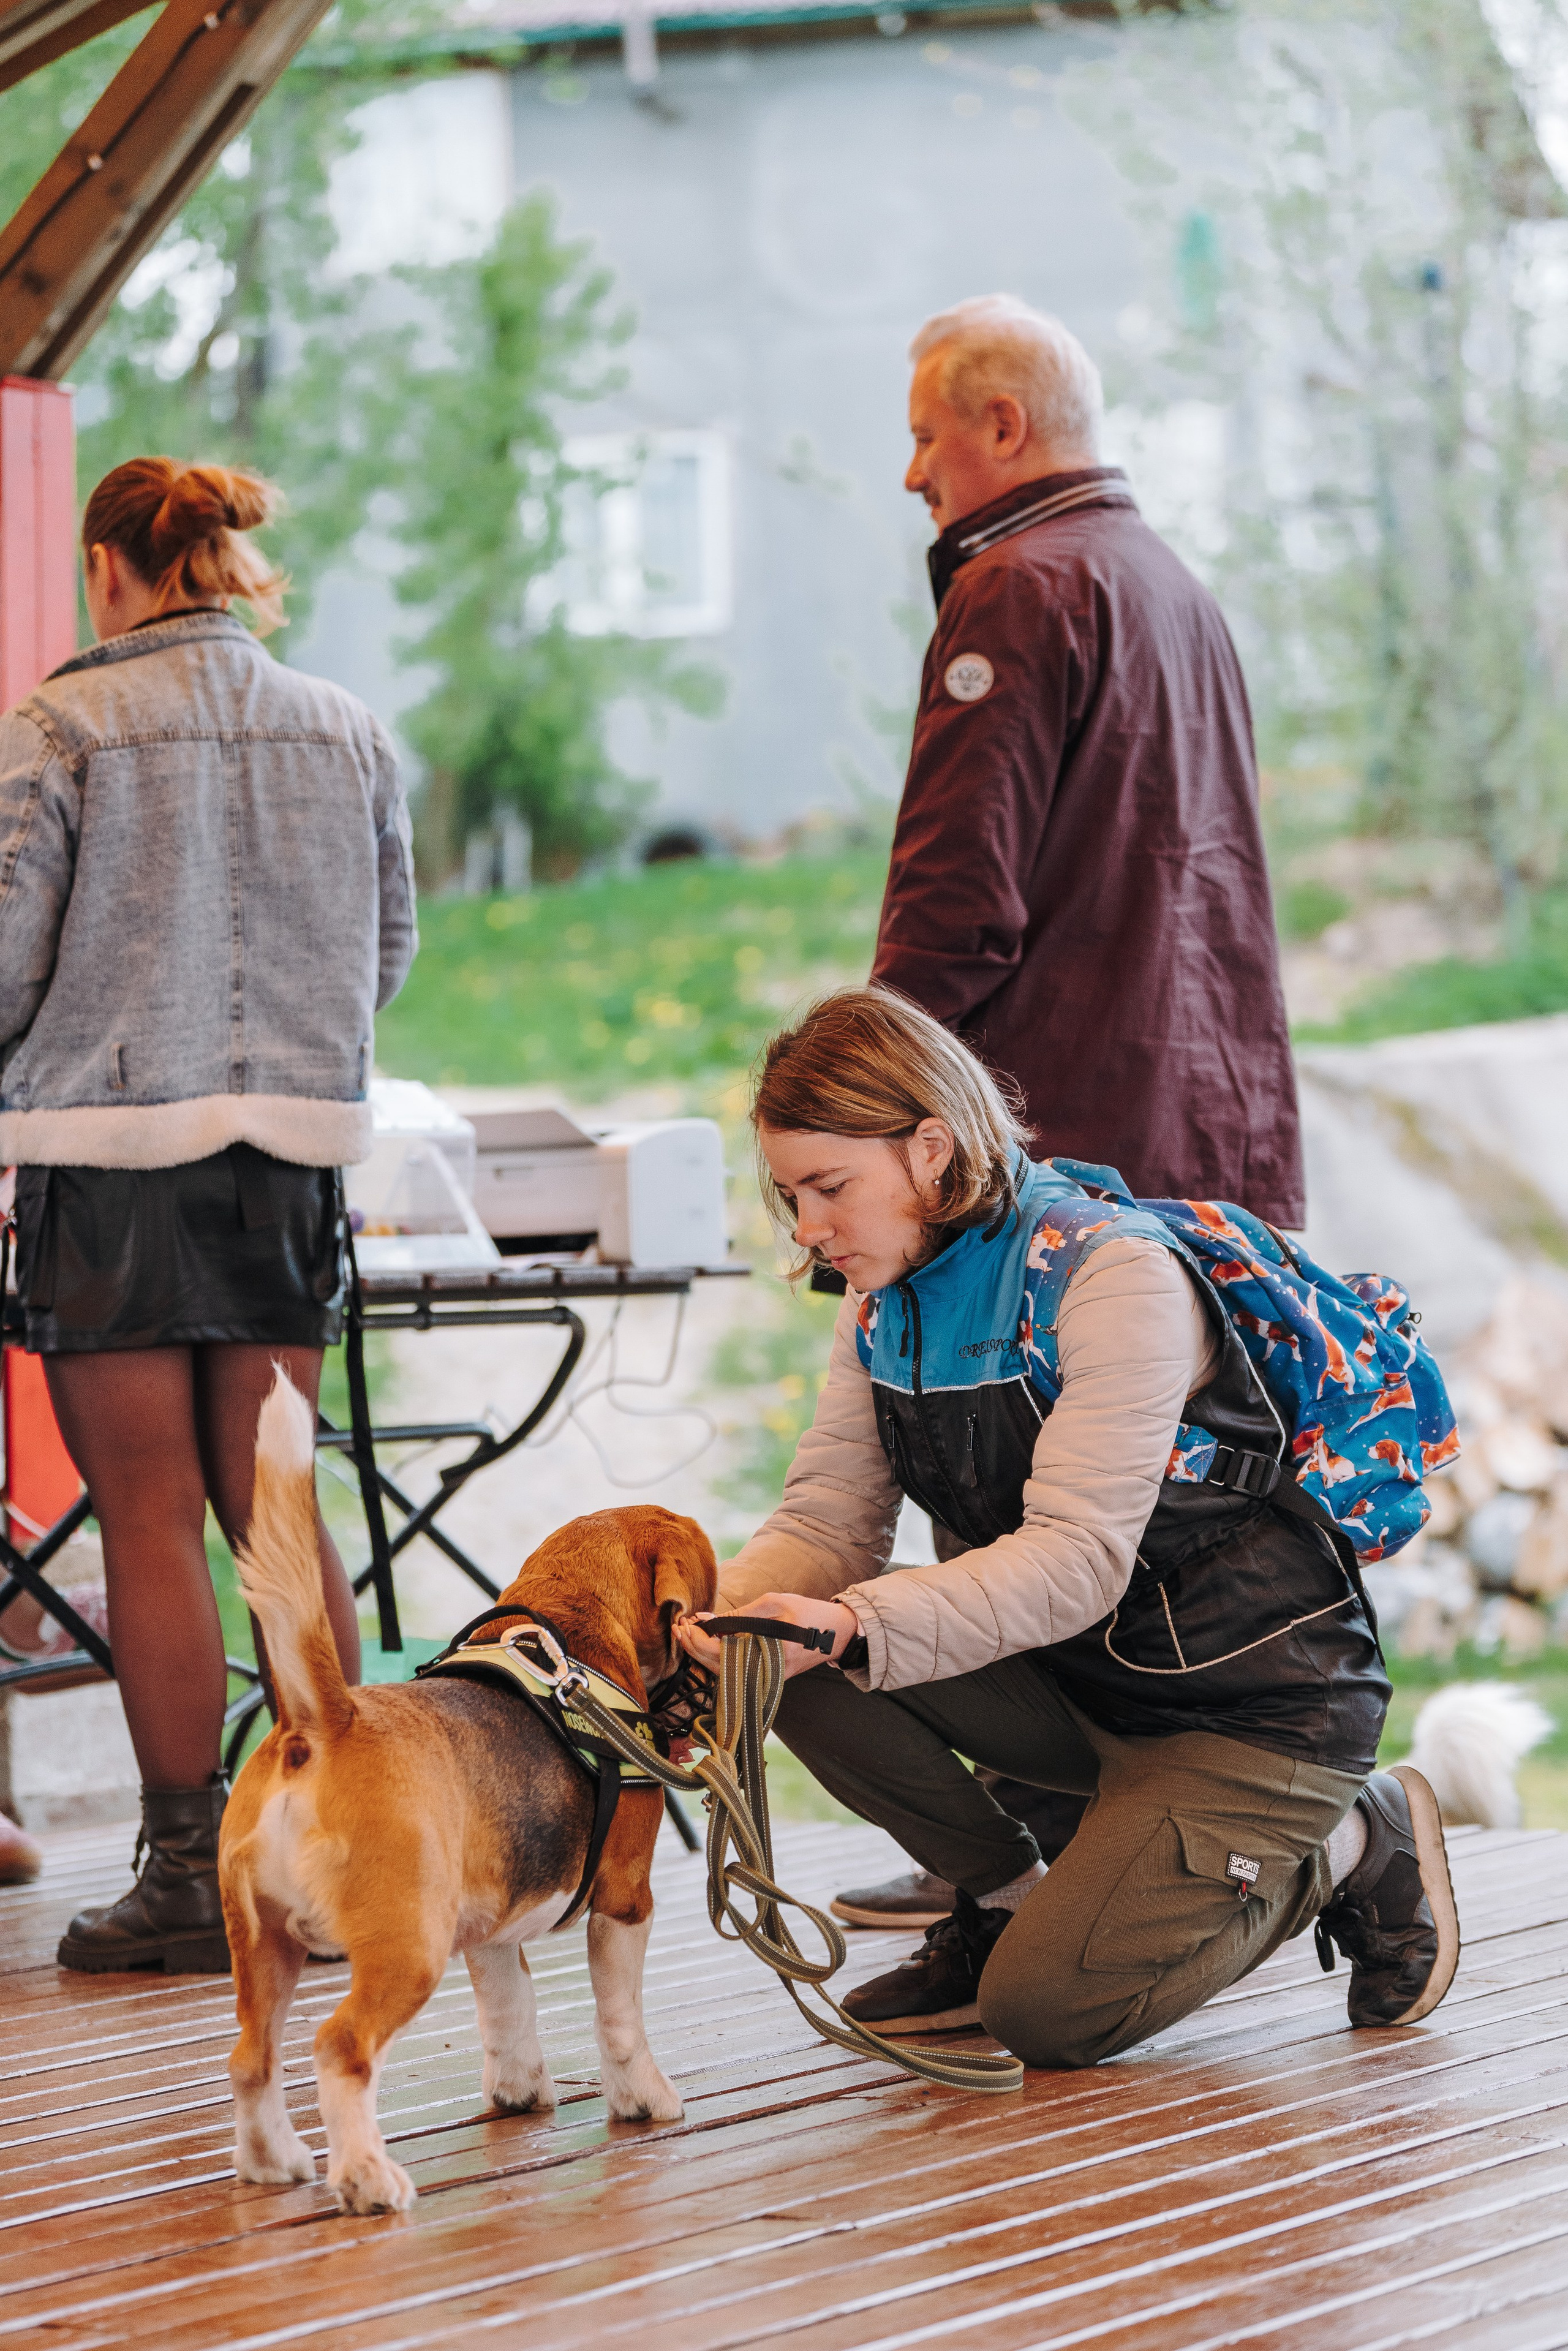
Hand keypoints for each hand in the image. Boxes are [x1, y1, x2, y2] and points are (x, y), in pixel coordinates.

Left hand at [676, 1595, 859, 1681]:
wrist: (838, 1633)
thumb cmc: (808, 1614)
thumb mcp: (773, 1604)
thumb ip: (739, 1615)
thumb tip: (706, 1619)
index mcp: (766, 1655)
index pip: (719, 1654)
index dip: (698, 1640)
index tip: (685, 1623)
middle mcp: (762, 1673)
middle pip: (716, 1667)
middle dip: (693, 1647)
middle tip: (679, 1627)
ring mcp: (764, 1678)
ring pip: (723, 1672)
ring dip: (702, 1652)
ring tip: (688, 1631)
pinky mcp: (764, 1675)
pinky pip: (734, 1670)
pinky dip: (717, 1656)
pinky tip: (708, 1639)